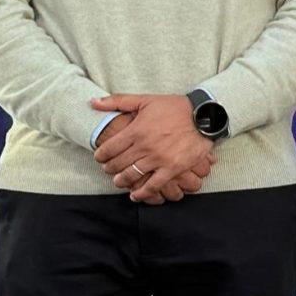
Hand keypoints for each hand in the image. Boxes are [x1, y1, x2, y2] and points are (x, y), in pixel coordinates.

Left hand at [93, 94, 216, 201]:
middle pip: (117, 164)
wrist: (203, 116)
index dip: (100, 155)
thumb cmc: (174, 107)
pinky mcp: (172, 169)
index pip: (109, 148)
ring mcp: (158, 159)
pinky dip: (142, 193)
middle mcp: (144, 147)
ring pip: (132, 176)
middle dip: (108, 169)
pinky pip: (153, 185)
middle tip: (108, 169)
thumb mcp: (145, 100)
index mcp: (136, 130)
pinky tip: (135, 195)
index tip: (100, 158)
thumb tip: (93, 102)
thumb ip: (117, 101)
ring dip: (121, 181)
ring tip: (119, 181)